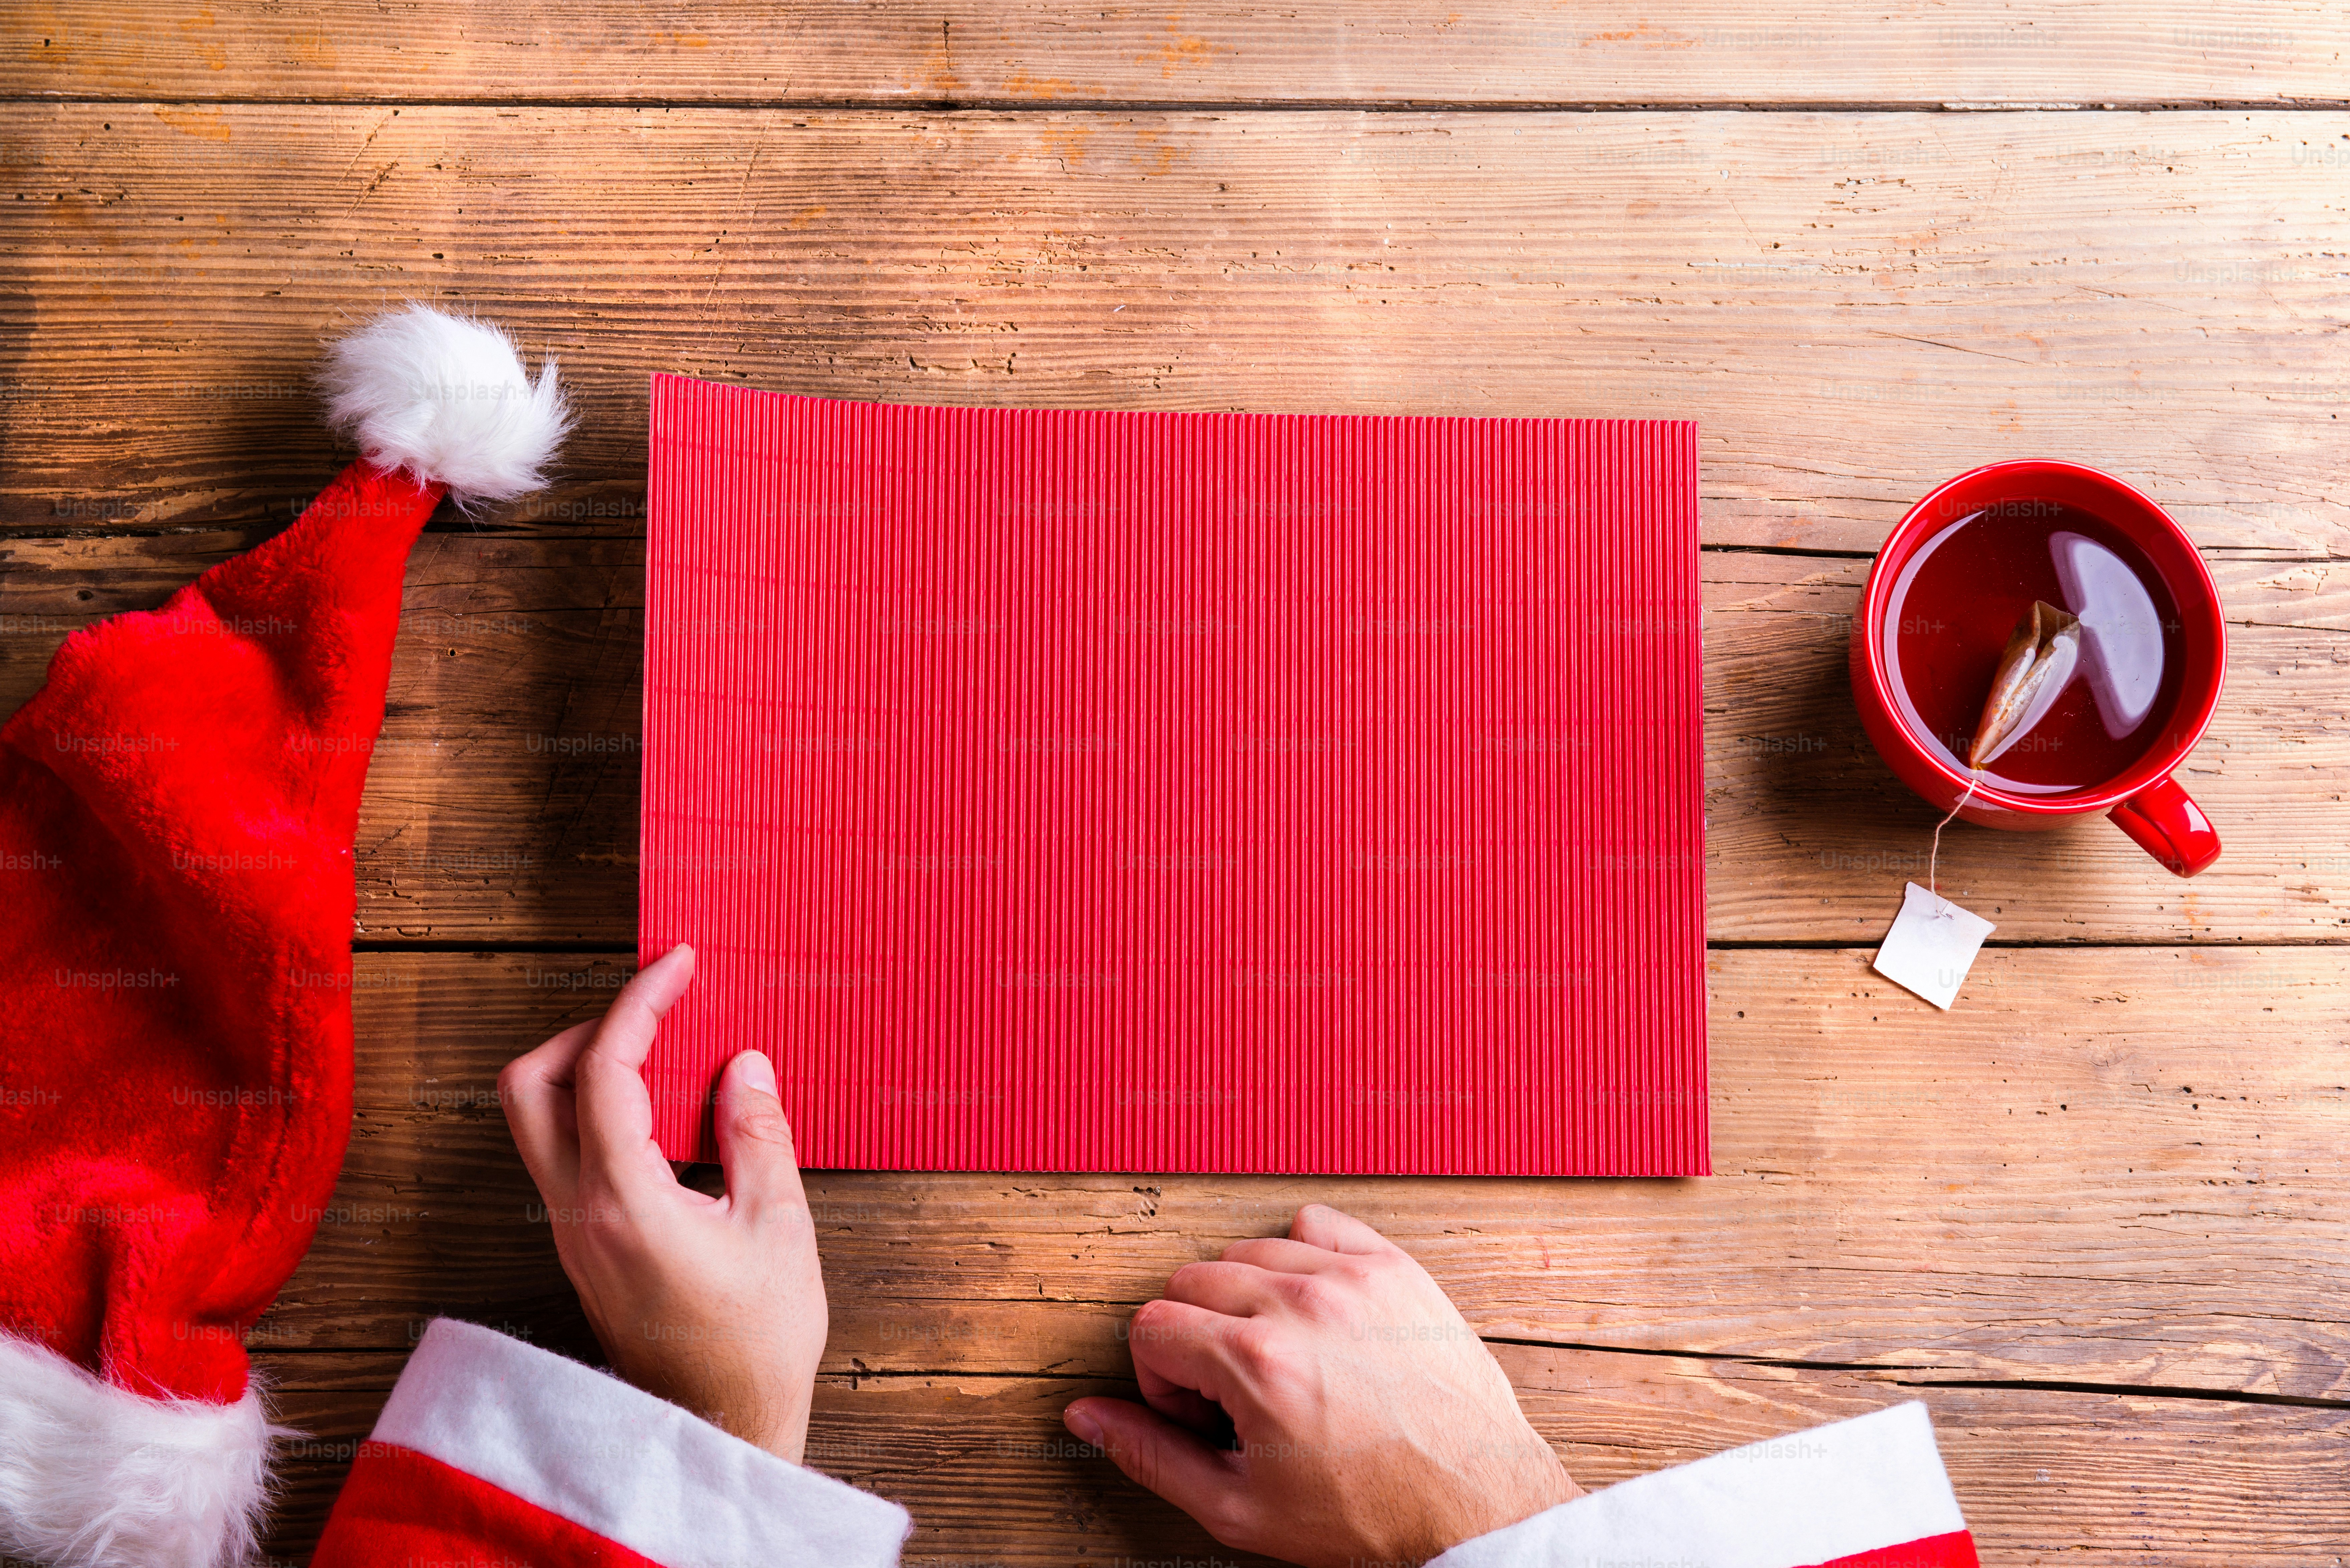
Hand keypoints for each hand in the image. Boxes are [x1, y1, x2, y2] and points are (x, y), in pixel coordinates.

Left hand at [498, 944, 826, 1463]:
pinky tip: (661, 1112)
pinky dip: (598, 1112)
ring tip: (662, 1054)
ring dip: (587, 1070)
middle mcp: (577, 1214)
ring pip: (537, 1122)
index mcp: (624, 1202)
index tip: (677, 966)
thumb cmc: (754, 1343)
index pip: (602, 1071)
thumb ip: (757, 1136)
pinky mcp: (583, 1247)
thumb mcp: (779, 1228)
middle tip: (654, 1011)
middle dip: (585, 1028)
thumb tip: (744, 1065)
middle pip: (528, 1087)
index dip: (638, 1003)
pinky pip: (566, 1155)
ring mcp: (572, 1234)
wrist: (722, 1426)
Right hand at [1064, 1204, 1578, 1567]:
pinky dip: (1300, 1256)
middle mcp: (1302, 1305)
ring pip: (1247, 1248)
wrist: (1472, 1503)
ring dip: (1244, 1297)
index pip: (1151, 1324)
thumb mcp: (1240, 1507)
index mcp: (1257, 1362)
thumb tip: (1088, 1417)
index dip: (1161, 1377)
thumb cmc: (1368, 1511)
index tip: (1200, 1411)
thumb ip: (1152, 1456)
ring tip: (1278, 1355)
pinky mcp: (1393, 1267)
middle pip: (1192, 1280)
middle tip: (1236, 1392)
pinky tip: (1313, 1310)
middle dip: (1195, 1338)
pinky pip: (1316, 1222)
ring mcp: (1352, 1278)